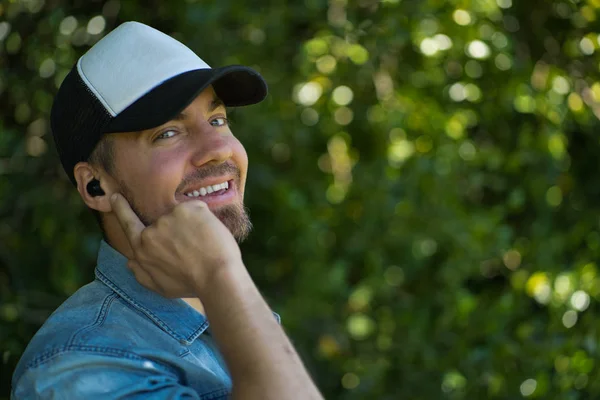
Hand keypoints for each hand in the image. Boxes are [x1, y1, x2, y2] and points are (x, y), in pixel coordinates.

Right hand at [110, 193, 242, 298]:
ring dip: (192, 225)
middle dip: (179, 232)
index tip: (115, 196)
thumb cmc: (191, 285)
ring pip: (182, 216)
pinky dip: (205, 219)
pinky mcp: (188, 208)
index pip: (128, 223)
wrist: (217, 277)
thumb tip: (129, 262)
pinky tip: (210, 235)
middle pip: (165, 223)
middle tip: (195, 247)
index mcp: (143, 248)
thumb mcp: (161, 287)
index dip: (121, 209)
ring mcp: (170, 217)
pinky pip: (197, 209)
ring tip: (204, 245)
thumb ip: (142, 274)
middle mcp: (152, 230)